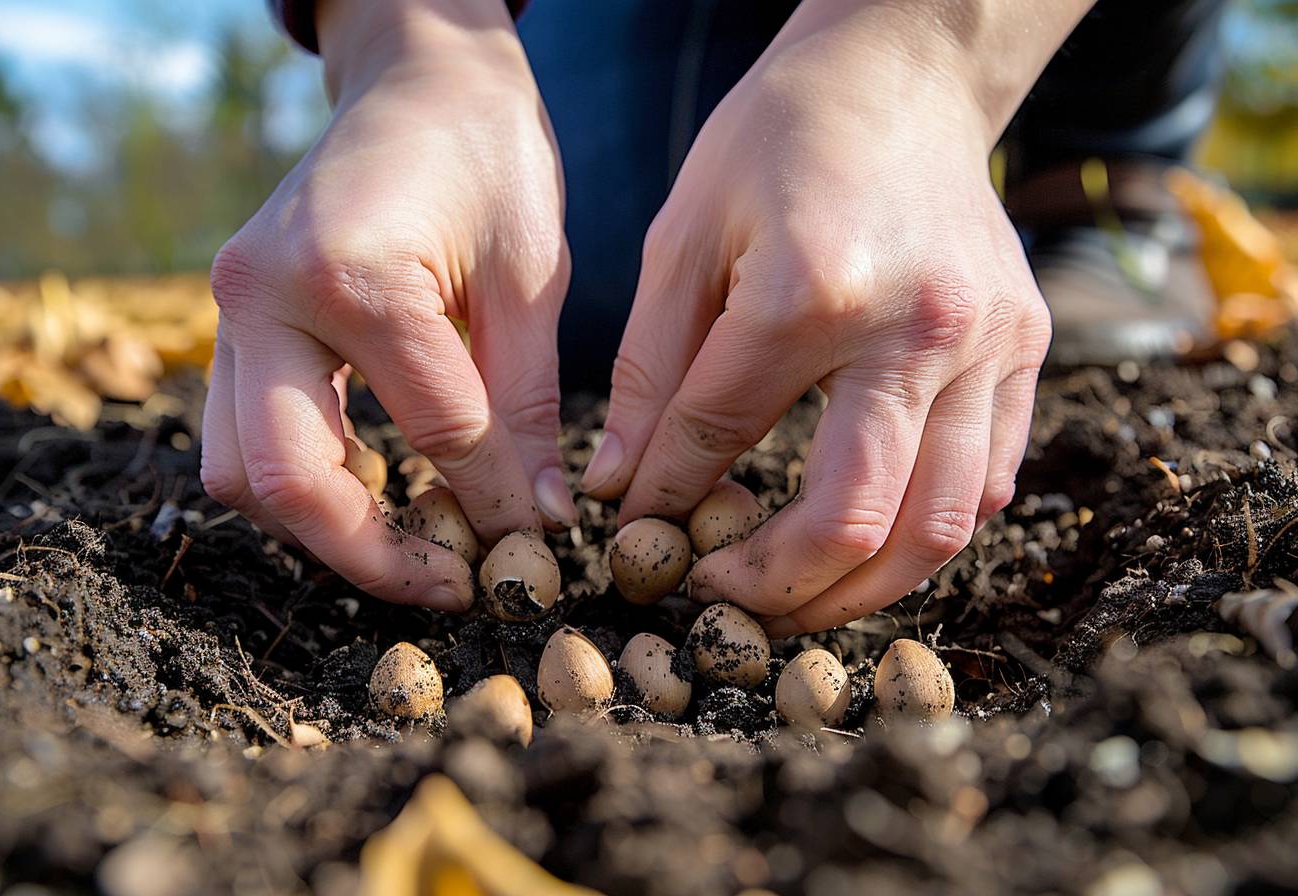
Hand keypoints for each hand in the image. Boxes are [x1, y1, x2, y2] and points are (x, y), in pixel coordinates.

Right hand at [200, 0, 574, 610]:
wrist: (417, 74)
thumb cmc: (488, 154)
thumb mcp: (531, 274)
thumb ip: (527, 404)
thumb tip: (538, 521)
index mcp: (353, 271)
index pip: (432, 431)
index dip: (494, 503)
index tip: (538, 546)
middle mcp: (264, 292)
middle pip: (282, 477)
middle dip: (366, 554)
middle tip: (451, 587)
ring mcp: (232, 304)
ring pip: (240, 466)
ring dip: (321, 524)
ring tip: (415, 543)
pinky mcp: (235, 314)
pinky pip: (243, 429)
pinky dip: (304, 477)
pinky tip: (381, 487)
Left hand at [584, 0, 1085, 634]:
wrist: (904, 75)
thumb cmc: (778, 144)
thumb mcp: (685, 237)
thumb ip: (653, 371)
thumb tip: (622, 488)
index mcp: (811, 290)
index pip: (720, 440)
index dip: (665, 503)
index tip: (641, 536)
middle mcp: (917, 329)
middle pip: (854, 520)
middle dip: (774, 589)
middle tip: (722, 607)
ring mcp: (988, 345)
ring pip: (940, 527)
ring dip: (863, 591)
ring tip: (798, 601)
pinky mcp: (1027, 350)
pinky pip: (991, 482)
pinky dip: (930, 533)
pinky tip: (874, 539)